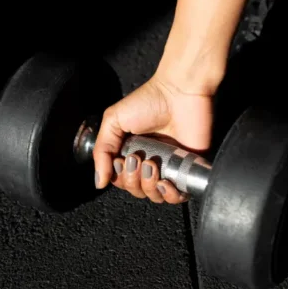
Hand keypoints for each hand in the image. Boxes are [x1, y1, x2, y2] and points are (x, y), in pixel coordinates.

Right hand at [92, 73, 213, 203]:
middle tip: (138, 159)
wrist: (180, 92)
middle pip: (136, 190)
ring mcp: (170, 167)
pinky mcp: (188, 169)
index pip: (121, 180)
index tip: (122, 160)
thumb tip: (99, 183)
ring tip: (152, 164)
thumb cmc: (148, 101)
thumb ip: (102, 152)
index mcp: (132, 152)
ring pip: (155, 196)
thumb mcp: (113, 120)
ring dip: (149, 187)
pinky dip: (170, 195)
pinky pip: (178, 196)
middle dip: (133, 180)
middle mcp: (150, 162)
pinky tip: (165, 182)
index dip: (119, 177)